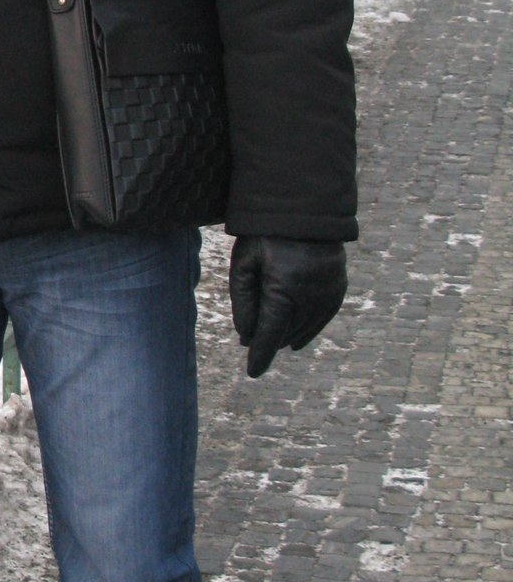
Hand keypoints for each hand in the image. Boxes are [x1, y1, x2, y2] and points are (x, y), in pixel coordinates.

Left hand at [229, 236, 347, 378]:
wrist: (304, 208)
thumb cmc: (265, 235)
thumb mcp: (243, 263)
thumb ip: (243, 301)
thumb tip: (246, 336)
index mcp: (284, 288)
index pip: (270, 332)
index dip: (260, 354)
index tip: (253, 372)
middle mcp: (310, 295)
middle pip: (286, 331)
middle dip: (268, 341)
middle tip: (251, 345)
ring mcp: (328, 292)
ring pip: (305, 328)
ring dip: (287, 337)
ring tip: (270, 341)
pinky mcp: (338, 287)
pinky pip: (323, 318)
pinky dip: (308, 330)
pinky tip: (296, 340)